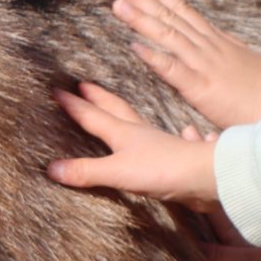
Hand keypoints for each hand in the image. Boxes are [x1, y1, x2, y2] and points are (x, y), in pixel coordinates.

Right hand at [48, 81, 220, 208]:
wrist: (209, 175)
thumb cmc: (164, 170)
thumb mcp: (119, 172)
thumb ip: (87, 171)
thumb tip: (52, 168)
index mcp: (125, 135)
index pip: (93, 116)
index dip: (74, 105)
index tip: (57, 89)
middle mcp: (143, 134)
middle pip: (116, 111)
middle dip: (98, 99)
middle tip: (84, 85)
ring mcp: (164, 144)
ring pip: (142, 124)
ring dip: (128, 115)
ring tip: (123, 109)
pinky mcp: (180, 159)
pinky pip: (174, 141)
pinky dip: (178, 134)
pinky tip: (186, 130)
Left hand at [110, 0, 260, 127]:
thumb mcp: (247, 59)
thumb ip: (229, 48)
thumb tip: (220, 38)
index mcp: (216, 42)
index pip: (185, 12)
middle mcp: (207, 47)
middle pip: (171, 17)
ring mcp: (204, 65)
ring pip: (168, 36)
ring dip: (141, 19)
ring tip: (117, 3)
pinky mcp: (202, 88)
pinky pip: (173, 71)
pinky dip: (154, 58)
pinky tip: (134, 46)